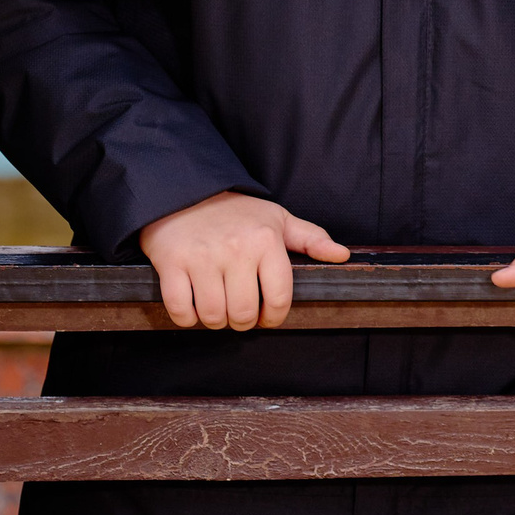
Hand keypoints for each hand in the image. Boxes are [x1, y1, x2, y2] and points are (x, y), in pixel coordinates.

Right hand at [138, 190, 349, 330]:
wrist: (186, 191)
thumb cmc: (237, 212)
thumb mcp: (278, 219)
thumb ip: (312, 239)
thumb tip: (342, 255)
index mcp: (266, 241)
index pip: (279, 296)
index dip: (275, 317)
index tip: (269, 318)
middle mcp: (236, 249)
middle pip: (244, 312)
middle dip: (244, 322)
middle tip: (241, 315)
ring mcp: (202, 257)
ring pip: (213, 314)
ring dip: (216, 322)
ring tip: (219, 311)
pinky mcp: (172, 263)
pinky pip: (180, 308)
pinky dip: (187, 319)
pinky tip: (194, 311)